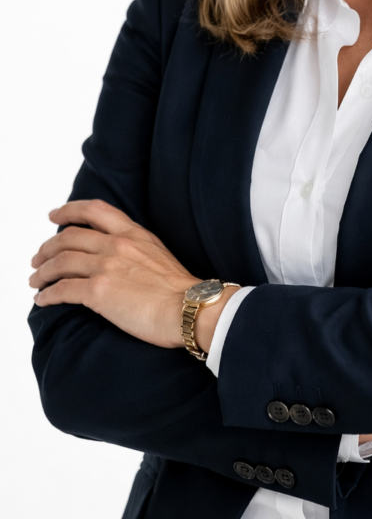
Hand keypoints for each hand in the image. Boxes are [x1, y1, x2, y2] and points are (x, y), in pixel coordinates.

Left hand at [30, 199, 204, 348]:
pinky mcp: (98, 292)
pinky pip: (62, 290)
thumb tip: (120, 257)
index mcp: (133, 233)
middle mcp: (116, 245)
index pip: (94, 210)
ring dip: (42, 272)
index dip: (69, 210)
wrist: (189, 308)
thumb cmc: (180, 289)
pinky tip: (42, 299)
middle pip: (68, 237)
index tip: (55, 216)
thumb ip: (136, 248)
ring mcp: (106, 267)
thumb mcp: (159, 253)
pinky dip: (47, 294)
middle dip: (47, 248)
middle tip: (39, 258)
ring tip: (35, 280)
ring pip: (60, 262)